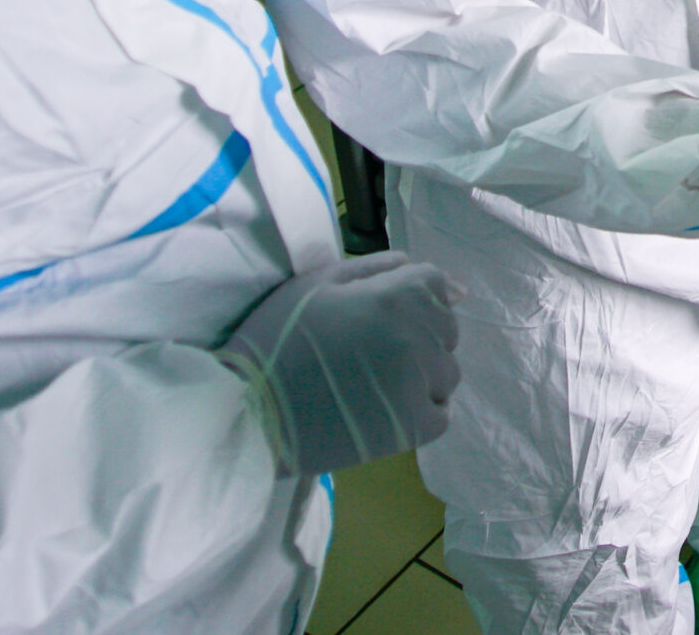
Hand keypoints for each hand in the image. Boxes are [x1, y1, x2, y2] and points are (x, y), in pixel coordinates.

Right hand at [224, 253, 461, 477]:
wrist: (249, 409)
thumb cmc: (278, 338)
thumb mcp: (319, 283)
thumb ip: (383, 269)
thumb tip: (450, 282)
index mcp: (395, 296)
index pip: (435, 284)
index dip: (410, 296)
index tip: (382, 314)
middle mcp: (416, 336)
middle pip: (445, 327)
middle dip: (418, 332)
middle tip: (371, 349)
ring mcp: (417, 384)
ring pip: (447, 372)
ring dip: (422, 373)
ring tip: (376, 380)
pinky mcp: (411, 429)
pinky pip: (441, 414)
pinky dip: (422, 411)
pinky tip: (387, 407)